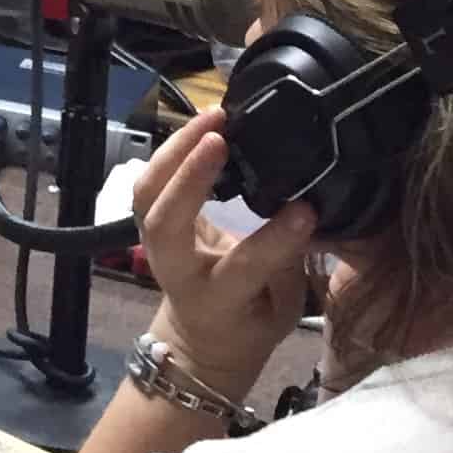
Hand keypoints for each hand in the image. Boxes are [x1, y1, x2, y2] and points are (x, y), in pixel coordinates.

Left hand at [133, 111, 315, 405]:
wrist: (203, 335)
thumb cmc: (251, 322)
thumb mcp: (282, 308)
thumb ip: (289, 262)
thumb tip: (306, 208)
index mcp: (215, 299)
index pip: (240, 267)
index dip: (272, 240)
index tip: (305, 210)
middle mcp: (175, 269)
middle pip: (165, 223)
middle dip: (188, 177)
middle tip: (221, 137)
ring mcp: (154, 242)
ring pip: (146, 194)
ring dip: (174, 150)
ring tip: (214, 117)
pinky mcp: (150, 219)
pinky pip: (149, 182)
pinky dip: (171, 149)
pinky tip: (202, 125)